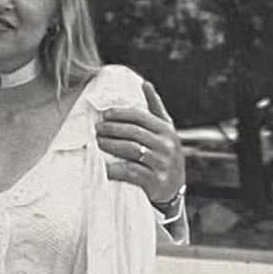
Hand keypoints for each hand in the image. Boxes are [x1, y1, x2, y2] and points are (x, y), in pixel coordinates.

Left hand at [96, 80, 185, 204]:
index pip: (141, 117)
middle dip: (113, 129)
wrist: (175, 189)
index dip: (121, 114)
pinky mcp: (155, 182)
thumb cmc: (165, 155)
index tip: (105, 114)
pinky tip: (105, 166)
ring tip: (99, 143)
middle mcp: (166, 146)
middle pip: (134, 132)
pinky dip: (116, 169)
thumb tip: (145, 84)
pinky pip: (132, 172)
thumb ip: (155, 109)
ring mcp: (161, 164)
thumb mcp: (165, 131)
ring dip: (112, 145)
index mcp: (167, 131)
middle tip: (97, 129)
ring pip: (132, 150)